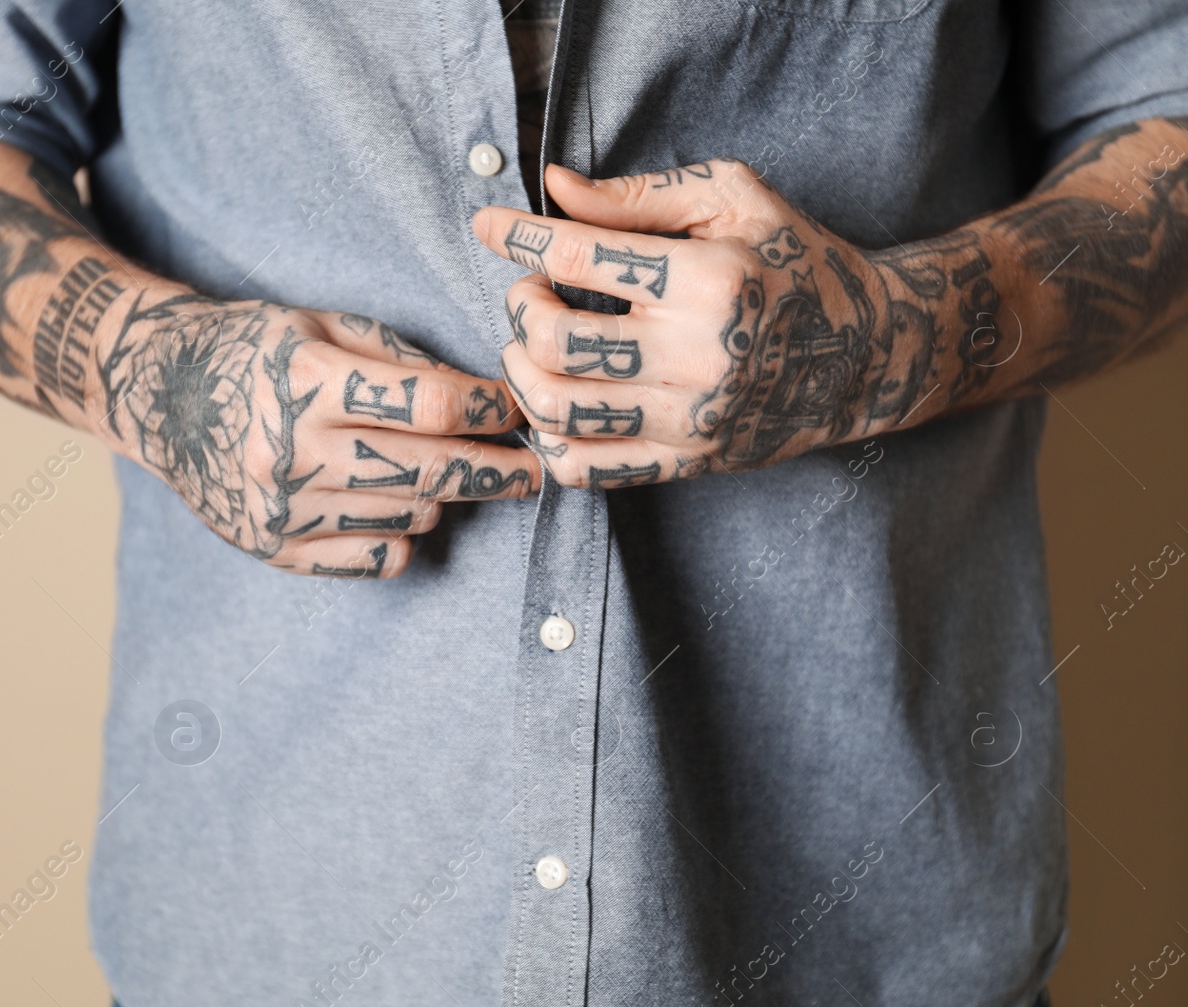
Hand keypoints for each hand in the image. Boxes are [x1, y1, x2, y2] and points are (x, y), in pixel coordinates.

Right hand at [94, 292, 538, 576]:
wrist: (162, 397)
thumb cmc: (255, 351)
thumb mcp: (321, 325)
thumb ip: (400, 358)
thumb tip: (485, 394)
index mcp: (306, 379)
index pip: (432, 404)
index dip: (491, 408)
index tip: (517, 409)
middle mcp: (293, 449)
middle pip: (432, 471)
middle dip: (497, 469)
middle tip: (533, 467)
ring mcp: (282, 507)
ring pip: (411, 515)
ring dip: (442, 495)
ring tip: (441, 471)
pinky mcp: (275, 547)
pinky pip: (375, 558)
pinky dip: (401, 535)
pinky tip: (394, 505)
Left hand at [472, 159, 974, 486]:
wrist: (867, 355)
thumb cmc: (792, 262)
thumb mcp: (733, 200)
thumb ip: (639, 195)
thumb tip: (555, 189)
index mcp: (708, 280)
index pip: (579, 259)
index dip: (518, 237)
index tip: (488, 224)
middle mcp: (697, 357)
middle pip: (555, 344)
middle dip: (520, 310)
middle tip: (530, 293)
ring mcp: (690, 419)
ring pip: (559, 412)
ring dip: (521, 375)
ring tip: (533, 347)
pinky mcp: (686, 462)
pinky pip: (586, 468)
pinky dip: (548, 438)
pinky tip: (556, 401)